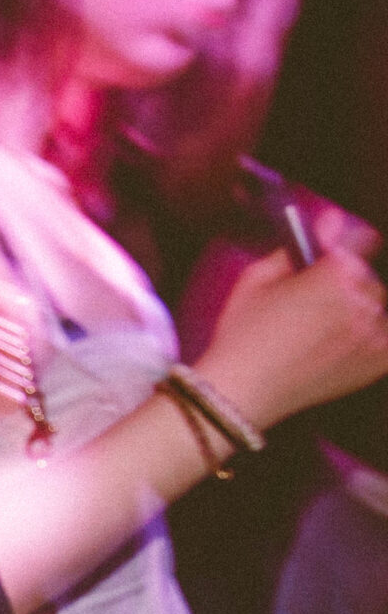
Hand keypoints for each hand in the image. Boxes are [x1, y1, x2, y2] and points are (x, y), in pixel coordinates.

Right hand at [196, 246, 387, 430]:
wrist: (241, 392)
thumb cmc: (242, 336)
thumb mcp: (255, 280)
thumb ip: (294, 246)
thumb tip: (328, 220)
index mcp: (335, 273)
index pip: (361, 239)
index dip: (341, 242)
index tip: (327, 249)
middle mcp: (362, 300)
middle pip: (368, 276)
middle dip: (346, 281)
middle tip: (313, 301)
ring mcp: (373, 333)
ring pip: (377, 306)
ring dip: (357, 310)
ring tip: (320, 329)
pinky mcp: (378, 361)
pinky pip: (384, 337)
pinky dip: (370, 337)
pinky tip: (340, 345)